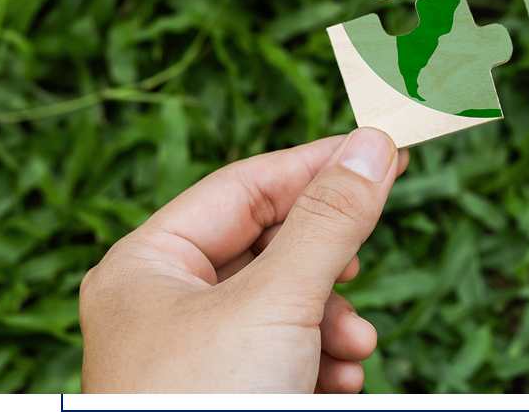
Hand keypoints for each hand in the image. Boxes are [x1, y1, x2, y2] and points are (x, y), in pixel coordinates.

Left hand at [79, 128, 409, 408]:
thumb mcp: (276, 304)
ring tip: (354, 350)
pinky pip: (282, 356)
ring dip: (330, 323)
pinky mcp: (223, 401)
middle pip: (267, 248)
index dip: (315, 165)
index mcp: (146, 267)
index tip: (382, 150)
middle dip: (327, 264)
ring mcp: (191, 361)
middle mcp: (162, 308)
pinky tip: (337, 387)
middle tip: (365, 258)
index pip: (244, 187)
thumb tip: (371, 144)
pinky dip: (319, 364)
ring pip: (282, 307)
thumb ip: (329, 219)